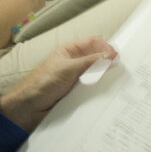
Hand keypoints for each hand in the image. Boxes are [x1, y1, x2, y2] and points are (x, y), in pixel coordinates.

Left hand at [0, 36, 115, 130]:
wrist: (28, 108)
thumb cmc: (42, 83)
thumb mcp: (67, 69)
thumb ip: (90, 62)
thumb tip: (110, 55)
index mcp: (70, 51)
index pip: (93, 43)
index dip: (106, 47)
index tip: (116, 57)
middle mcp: (74, 63)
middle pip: (97, 59)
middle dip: (109, 63)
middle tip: (122, 70)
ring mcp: (76, 79)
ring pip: (96, 75)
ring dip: (105, 78)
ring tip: (118, 83)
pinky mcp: (76, 93)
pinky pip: (92, 90)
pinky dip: (100, 91)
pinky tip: (108, 95)